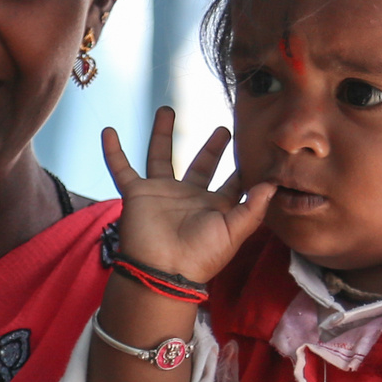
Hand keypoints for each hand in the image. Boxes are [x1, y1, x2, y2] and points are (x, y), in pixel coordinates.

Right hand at [103, 107, 272, 282]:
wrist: (163, 271)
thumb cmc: (202, 255)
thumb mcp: (235, 231)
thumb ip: (253, 207)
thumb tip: (273, 184)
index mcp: (214, 207)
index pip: (232, 183)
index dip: (243, 169)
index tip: (255, 149)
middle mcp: (188, 197)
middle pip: (201, 166)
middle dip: (212, 148)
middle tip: (223, 129)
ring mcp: (161, 194)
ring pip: (160, 157)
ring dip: (162, 134)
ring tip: (167, 110)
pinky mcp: (137, 194)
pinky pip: (121, 169)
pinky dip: (113, 152)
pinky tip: (108, 131)